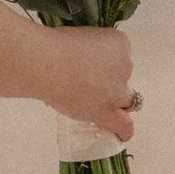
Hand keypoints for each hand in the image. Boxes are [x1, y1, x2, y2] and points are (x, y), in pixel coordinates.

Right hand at [43, 25, 136, 143]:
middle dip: (108, 79)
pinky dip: (123, 130)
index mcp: (119, 42)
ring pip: (127, 100)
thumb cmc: (54, 45)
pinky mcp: (107, 110)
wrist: (47, 63)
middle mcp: (125, 65)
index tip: (84, 61)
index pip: (118, 55)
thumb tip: (70, 69)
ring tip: (105, 108)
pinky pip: (123, 124)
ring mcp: (118, 89)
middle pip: (123, 76)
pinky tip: (121, 135)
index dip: (102, 61)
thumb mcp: (74, 38)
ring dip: (116, 103)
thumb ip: (81, 52)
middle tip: (87, 81)